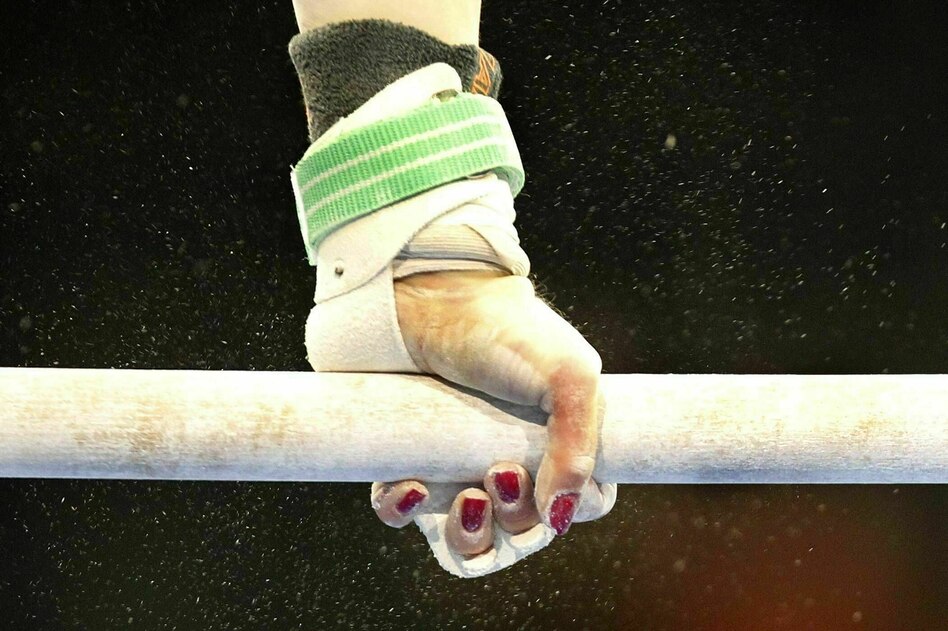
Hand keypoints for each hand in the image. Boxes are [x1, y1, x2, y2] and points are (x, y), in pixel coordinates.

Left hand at [370, 268, 614, 568]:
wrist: (433, 294)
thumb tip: (558, 517)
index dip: (564, 511)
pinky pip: (400, 509)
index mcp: (557, 443)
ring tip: (469, 493)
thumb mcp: (569, 376)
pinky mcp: (405, 456)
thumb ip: (579, 448)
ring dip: (470, 531)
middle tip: (501, 473)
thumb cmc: (509, 329)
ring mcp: (455, 462)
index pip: (572, 506)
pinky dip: (403, 510)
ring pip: (464, 535)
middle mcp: (508, 458)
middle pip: (518, 530)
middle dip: (514, 519)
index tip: (554, 490)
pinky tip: (412, 486)